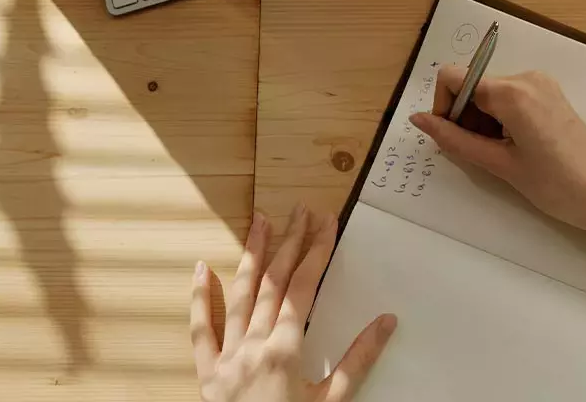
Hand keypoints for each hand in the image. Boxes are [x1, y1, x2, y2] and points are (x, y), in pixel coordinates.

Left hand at [192, 206, 396, 401]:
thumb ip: (358, 361)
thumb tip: (386, 322)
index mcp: (284, 351)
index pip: (304, 288)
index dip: (317, 251)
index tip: (327, 222)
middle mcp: (251, 346)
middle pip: (273, 283)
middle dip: (289, 243)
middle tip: (301, 210)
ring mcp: (225, 358)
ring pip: (238, 296)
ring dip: (252, 256)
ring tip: (260, 222)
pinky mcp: (207, 374)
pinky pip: (199, 331)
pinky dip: (199, 298)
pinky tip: (201, 269)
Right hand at [409, 68, 585, 274]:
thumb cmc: (555, 185)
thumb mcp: (499, 165)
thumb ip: (455, 140)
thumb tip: (419, 120)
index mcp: (512, 91)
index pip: (454, 77)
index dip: (444, 106)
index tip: (452, 138)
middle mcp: (526, 77)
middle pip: (472, 85)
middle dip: (465, 118)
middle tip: (480, 155)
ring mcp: (541, 84)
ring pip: (490, 93)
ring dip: (483, 122)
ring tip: (501, 157)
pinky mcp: (551, 95)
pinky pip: (510, 99)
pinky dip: (501, 120)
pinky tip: (514, 149)